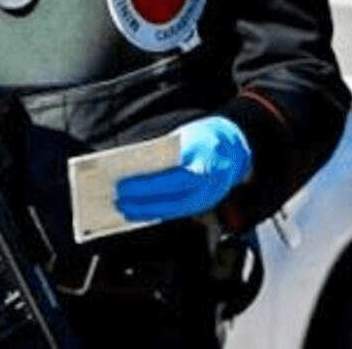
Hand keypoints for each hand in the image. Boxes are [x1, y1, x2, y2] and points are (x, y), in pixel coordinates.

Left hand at [114, 116, 251, 222]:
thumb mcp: (185, 139)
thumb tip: (131, 167)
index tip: (121, 186)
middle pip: (172, 200)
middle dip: (142, 203)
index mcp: (206, 164)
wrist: (235, 147)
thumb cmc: (203, 139)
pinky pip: (178, 211)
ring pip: (174, 211)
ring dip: (147, 212)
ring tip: (123, 209)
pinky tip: (139, 211)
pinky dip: (157, 212)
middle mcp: (210, 186)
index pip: (172, 180)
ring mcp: (209, 199)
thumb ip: (163, 153)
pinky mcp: (204, 205)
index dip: (145, 186)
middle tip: (116, 201)